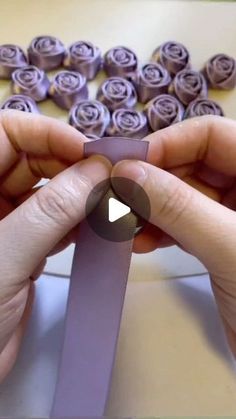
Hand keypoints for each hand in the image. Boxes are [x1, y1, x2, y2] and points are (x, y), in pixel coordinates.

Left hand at [0, 110, 110, 381]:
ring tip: (109, 200)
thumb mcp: (6, 256)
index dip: (46, 134)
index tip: (88, 152)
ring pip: (46, 191)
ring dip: (77, 193)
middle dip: (69, 164)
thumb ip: (51, 211)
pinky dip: (76, 220)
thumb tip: (97, 171)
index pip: (5, 134)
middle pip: (30, 159)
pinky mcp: (22, 250)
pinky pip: (53, 223)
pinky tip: (97, 224)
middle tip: (108, 178)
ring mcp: (5, 225)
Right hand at [112, 116, 235, 355]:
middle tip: (116, 197)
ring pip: (183, 197)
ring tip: (122, 224)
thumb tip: (127, 173)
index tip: (126, 165)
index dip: (168, 144)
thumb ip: (180, 207)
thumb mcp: (231, 247)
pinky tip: (138, 241)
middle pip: (192, 165)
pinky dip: (159, 230)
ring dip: (150, 208)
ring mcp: (233, 218)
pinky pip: (183, 225)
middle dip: (153, 181)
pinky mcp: (219, 244)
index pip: (212, 135)